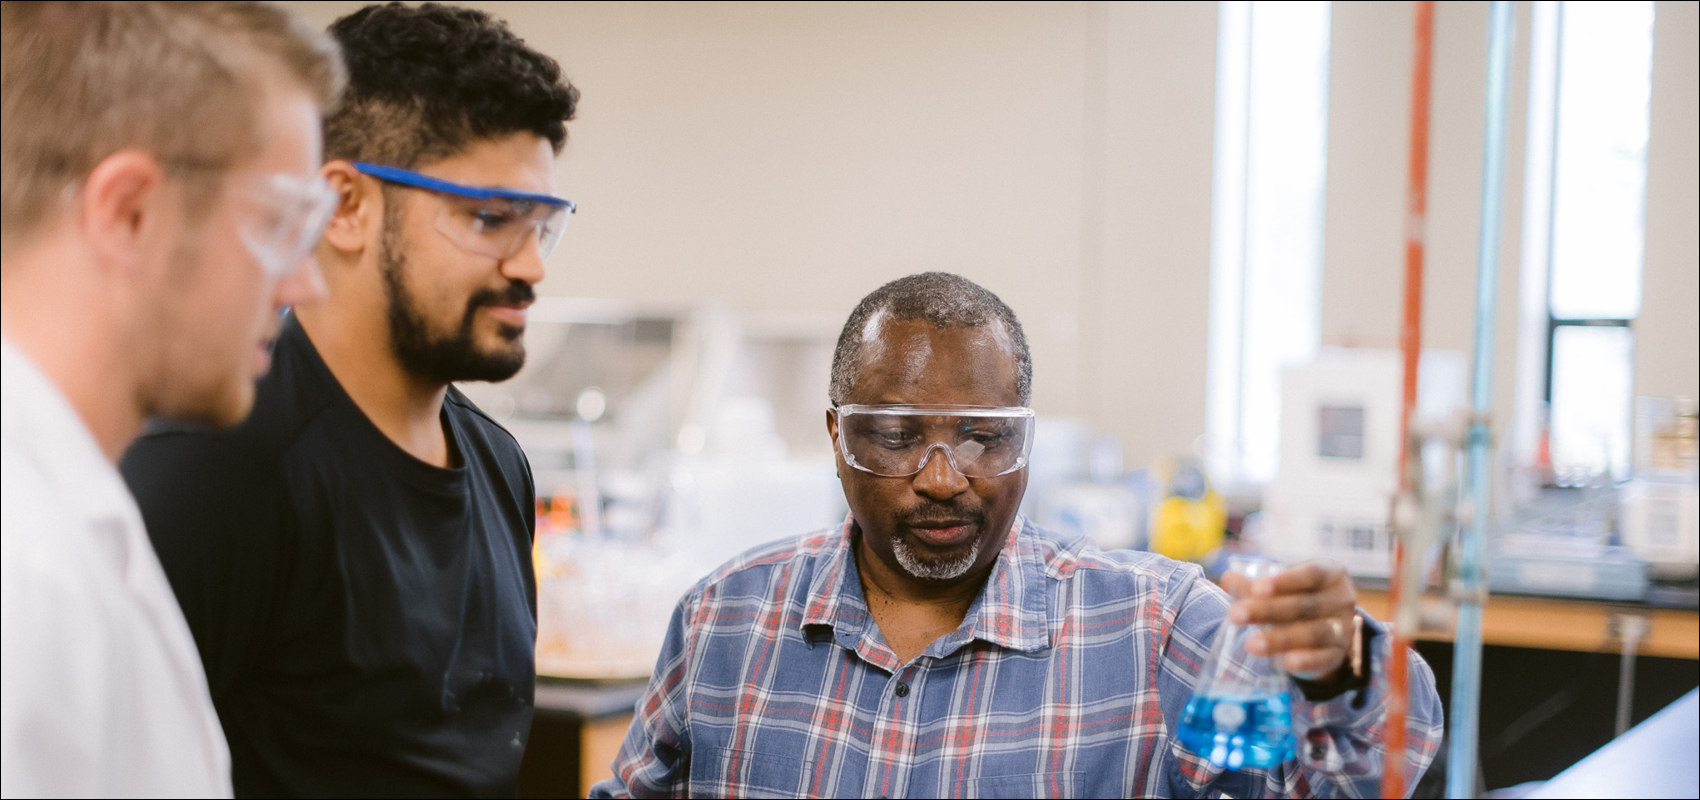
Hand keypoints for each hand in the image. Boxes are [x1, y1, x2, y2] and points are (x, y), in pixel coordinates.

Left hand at [1223, 560, 1356, 682]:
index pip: (1312, 574)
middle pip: (1305, 605)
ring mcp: (1343, 629)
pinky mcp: (1338, 655)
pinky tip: (1286, 663)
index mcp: (1331, 574)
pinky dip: (1306, 661)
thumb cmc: (1298, 600)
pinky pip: (1323, 658)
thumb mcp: (1280, 590)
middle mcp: (1342, 600)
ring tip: (1252, 645)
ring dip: (1281, 639)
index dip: (1285, 581)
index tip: (1256, 589)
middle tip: (1236, 615)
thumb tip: (1228, 578)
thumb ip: (1254, 586)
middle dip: (1268, 610)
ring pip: (1314, 633)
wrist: (1325, 633)